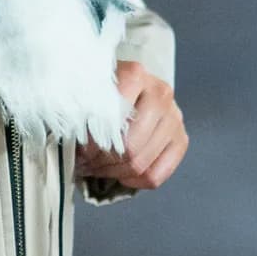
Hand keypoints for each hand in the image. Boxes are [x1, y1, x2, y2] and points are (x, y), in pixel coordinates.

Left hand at [74, 60, 187, 191]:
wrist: (129, 84)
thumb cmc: (104, 89)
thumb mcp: (89, 89)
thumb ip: (81, 108)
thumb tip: (75, 139)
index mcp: (135, 74)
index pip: (113, 118)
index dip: (93, 141)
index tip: (80, 148)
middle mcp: (160, 93)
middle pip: (130, 146)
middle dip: (103, 161)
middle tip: (86, 163)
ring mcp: (174, 117)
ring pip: (141, 164)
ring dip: (114, 173)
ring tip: (98, 168)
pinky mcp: (181, 139)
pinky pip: (156, 175)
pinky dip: (134, 181)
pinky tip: (121, 173)